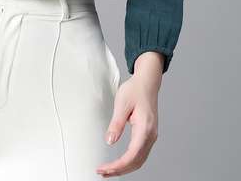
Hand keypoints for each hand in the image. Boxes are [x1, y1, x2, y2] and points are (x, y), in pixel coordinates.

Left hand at [96, 51, 163, 176]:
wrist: (147, 82)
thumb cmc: (135, 90)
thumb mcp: (122, 103)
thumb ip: (116, 124)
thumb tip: (110, 141)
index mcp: (145, 128)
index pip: (132, 155)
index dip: (118, 165)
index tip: (104, 168)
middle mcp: (151, 135)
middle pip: (136, 162)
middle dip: (119, 170)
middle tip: (102, 173)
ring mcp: (151, 136)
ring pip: (139, 160)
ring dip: (124, 168)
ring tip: (108, 170)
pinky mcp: (148, 135)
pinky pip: (140, 154)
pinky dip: (130, 162)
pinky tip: (119, 163)